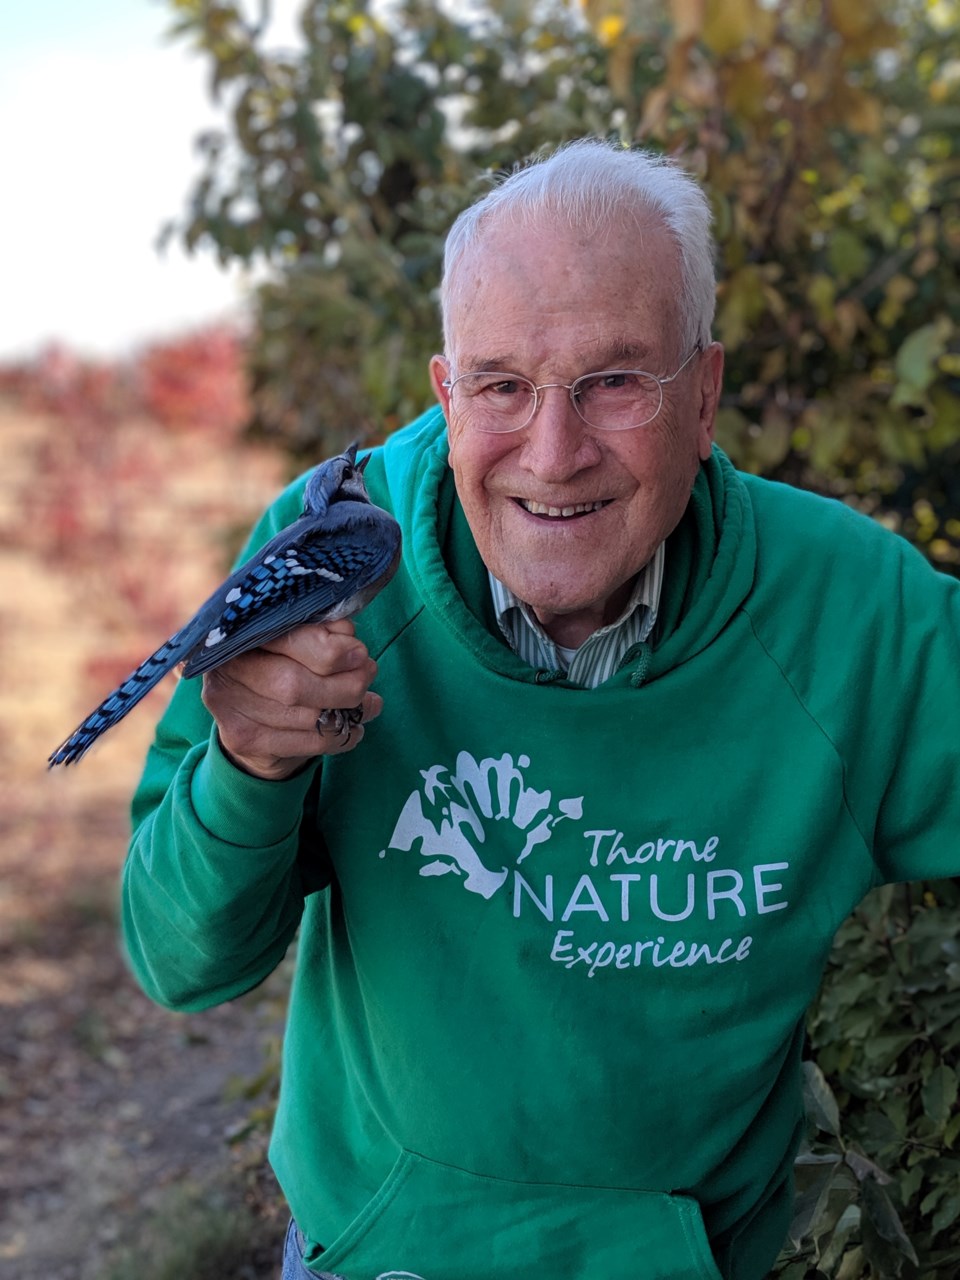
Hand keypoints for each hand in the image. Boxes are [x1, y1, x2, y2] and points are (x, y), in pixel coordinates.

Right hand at [200, 619, 381, 780]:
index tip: (359, 652)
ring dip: (348, 711)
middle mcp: (227, 670)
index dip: (328, 648)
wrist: (248, 711)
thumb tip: (348, 635)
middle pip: (293, 685)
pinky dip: (340, 736)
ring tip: (368, 703)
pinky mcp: (243, 739)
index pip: (286, 639)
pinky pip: (306, 742)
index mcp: (240, 632)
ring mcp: (230, 709)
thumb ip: (320, 630)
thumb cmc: (281, 661)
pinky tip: (353, 727)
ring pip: (305, 717)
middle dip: (343, 684)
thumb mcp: (298, 636)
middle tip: (368, 675)